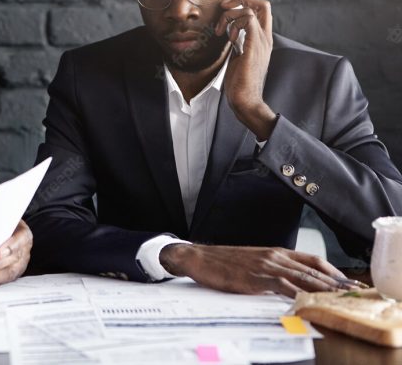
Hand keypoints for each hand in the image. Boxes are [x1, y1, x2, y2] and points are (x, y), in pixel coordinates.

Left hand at [0, 220, 32, 287]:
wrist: (9, 232)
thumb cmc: (3, 225)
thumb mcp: (2, 220)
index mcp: (23, 235)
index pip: (20, 240)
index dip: (11, 247)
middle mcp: (23, 252)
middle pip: (10, 261)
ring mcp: (18, 265)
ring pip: (4, 274)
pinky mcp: (9, 274)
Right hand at [160, 244, 356, 297]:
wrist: (198, 257)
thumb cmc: (223, 262)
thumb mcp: (253, 262)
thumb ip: (272, 269)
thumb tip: (290, 283)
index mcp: (276, 252)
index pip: (313, 260)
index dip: (334, 272)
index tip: (349, 283)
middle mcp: (275, 257)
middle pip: (314, 271)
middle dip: (337, 284)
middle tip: (356, 295)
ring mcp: (266, 267)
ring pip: (303, 278)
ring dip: (324, 291)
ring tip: (341, 301)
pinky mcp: (255, 278)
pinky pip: (282, 286)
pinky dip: (297, 295)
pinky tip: (308, 303)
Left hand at [216, 0, 275, 139]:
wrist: (245, 100)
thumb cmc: (240, 82)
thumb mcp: (238, 56)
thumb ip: (238, 42)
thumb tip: (231, 32)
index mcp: (263, 39)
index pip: (262, 10)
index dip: (247, 0)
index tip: (229, 5)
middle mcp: (265, 38)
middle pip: (263, 4)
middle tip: (224, 8)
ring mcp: (261, 42)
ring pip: (251, 9)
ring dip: (231, 15)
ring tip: (220, 31)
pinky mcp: (253, 47)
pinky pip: (248, 21)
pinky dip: (234, 23)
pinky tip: (228, 38)